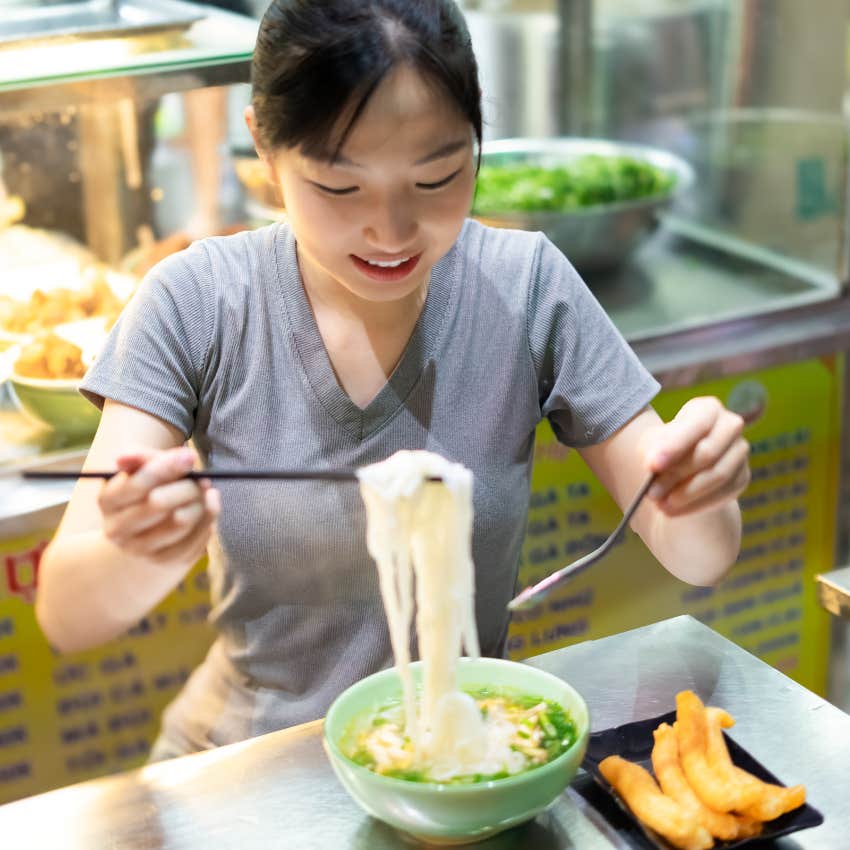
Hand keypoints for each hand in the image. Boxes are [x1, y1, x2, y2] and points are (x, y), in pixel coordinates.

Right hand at [97, 446, 219, 568]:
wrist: (146, 527)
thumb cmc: (147, 488)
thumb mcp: (141, 468)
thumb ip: (140, 457)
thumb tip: (124, 457)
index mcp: (108, 501)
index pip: (138, 484)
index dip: (167, 467)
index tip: (190, 457)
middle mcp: (117, 529)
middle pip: (159, 504)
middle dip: (188, 487)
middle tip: (203, 479)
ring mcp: (140, 549)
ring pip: (182, 522)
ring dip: (201, 503)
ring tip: (205, 492)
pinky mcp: (165, 561)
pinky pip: (196, 539)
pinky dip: (208, 518)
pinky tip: (207, 506)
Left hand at [639, 397, 749, 515]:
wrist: (681, 467)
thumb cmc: (665, 448)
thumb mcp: (652, 445)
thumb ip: (653, 452)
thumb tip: (655, 466)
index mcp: (707, 409)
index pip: (696, 425)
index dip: (675, 445)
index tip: (653, 465)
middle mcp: (730, 426)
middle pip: (708, 452)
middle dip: (677, 475)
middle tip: (652, 493)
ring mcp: (740, 451)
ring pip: (718, 476)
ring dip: (686, 494)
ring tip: (660, 504)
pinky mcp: (743, 476)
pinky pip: (723, 494)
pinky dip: (696, 505)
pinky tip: (674, 510)